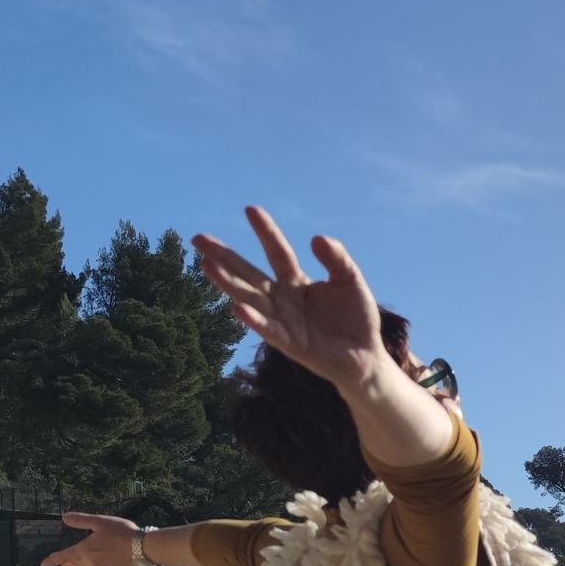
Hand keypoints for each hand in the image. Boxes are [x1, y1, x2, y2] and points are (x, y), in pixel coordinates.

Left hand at [42, 514, 140, 565]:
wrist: (142, 548)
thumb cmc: (121, 532)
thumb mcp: (100, 522)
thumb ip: (81, 520)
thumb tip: (64, 518)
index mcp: (85, 549)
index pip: (64, 556)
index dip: (53, 559)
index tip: (43, 565)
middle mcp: (90, 562)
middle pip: (74, 565)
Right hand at [193, 207, 386, 392]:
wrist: (366, 356)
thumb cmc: (357, 317)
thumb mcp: (350, 280)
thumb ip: (337, 259)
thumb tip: (317, 238)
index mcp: (296, 280)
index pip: (277, 251)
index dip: (265, 231)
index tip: (251, 209)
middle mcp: (283, 298)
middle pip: (249, 273)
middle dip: (224, 257)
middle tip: (198, 239)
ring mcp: (282, 320)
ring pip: (249, 298)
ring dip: (228, 283)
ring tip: (206, 265)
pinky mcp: (289, 343)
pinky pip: (267, 329)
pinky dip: (253, 319)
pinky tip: (235, 307)